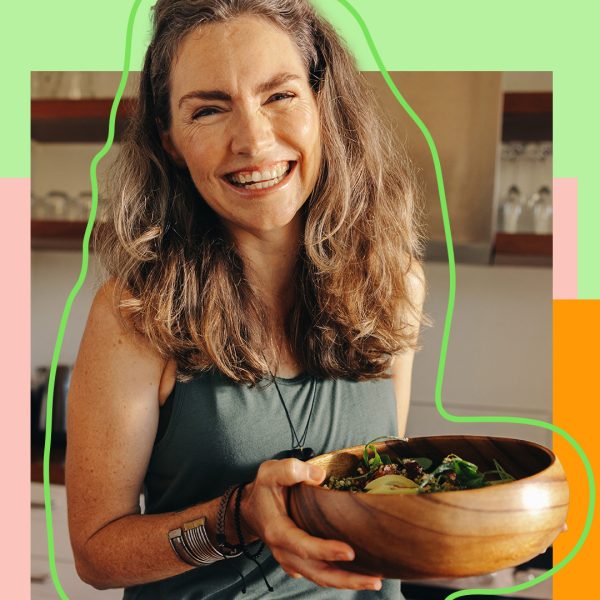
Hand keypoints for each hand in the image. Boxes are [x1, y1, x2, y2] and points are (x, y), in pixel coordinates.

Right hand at [241, 459, 381, 590]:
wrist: (251, 508)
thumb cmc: (264, 489)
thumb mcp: (270, 472)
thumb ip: (291, 470)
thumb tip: (320, 476)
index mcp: (278, 532)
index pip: (303, 546)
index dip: (326, 551)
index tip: (350, 552)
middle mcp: (285, 552)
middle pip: (317, 573)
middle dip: (346, 579)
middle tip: (375, 580)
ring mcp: (292, 561)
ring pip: (321, 578)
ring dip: (348, 582)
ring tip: (375, 581)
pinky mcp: (299, 563)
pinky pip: (320, 574)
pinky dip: (339, 578)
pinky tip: (360, 574)